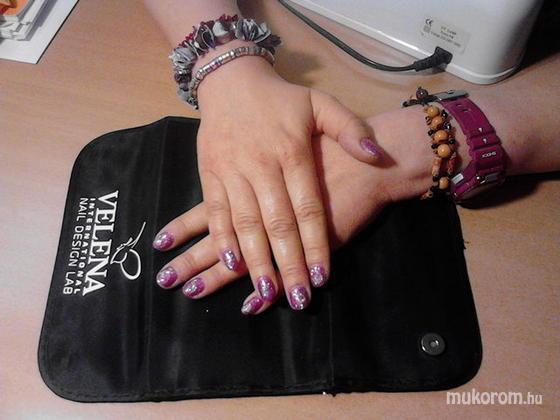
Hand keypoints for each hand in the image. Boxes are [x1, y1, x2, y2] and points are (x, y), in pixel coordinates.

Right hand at [153, 106, 435, 313]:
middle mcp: (261, 166)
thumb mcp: (321, 103)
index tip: (322, 276)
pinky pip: (216, 212)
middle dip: (288, 263)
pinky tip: (229, 264)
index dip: (315, 243)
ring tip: (266, 292)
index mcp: (292, 152)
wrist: (231, 81)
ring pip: (245, 223)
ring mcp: (232, 171)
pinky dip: (222, 239)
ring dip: (256, 260)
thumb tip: (375, 154)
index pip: (307, 208)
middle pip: (277, 223)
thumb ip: (349, 128)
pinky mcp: (210, 174)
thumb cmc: (280, 98)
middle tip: (299, 298)